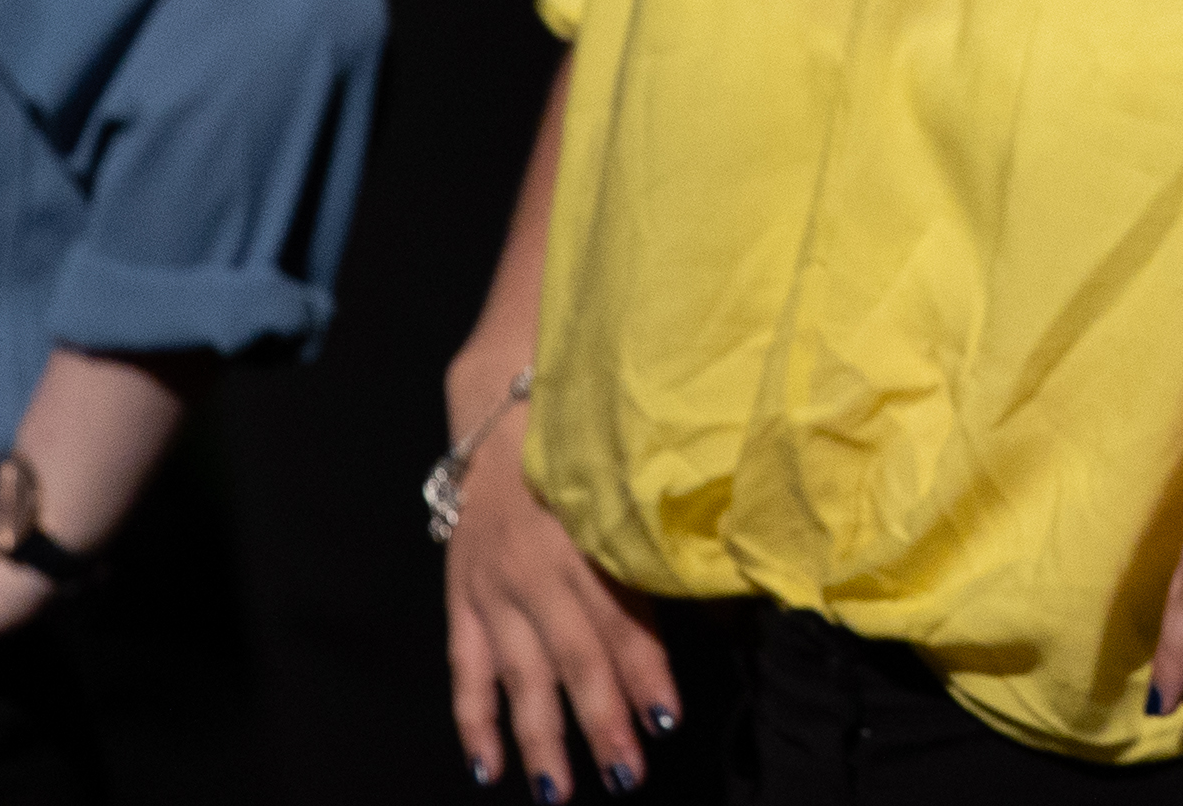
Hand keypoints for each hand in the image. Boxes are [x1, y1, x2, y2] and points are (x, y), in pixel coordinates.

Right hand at [444, 383, 680, 799]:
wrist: (505, 414)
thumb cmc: (589, 453)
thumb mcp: (629, 490)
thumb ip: (659, 552)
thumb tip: (721, 610)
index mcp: (586, 538)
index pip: (619, 617)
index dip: (643, 671)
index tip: (666, 719)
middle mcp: (534, 569)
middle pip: (571, 657)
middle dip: (600, 720)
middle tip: (624, 775)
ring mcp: (491, 589)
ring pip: (518, 676)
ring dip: (540, 738)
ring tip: (560, 790)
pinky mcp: (461, 599)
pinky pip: (465, 669)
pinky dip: (474, 720)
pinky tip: (491, 766)